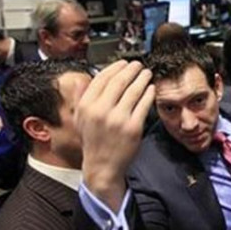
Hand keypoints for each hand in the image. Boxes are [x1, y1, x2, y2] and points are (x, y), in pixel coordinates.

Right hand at [75, 60, 154, 210]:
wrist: (103, 165)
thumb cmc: (93, 141)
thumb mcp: (80, 118)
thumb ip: (80, 98)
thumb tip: (81, 80)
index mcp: (86, 106)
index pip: (102, 78)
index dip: (115, 67)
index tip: (123, 63)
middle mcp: (101, 111)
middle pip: (119, 81)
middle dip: (131, 69)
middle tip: (138, 65)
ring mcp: (118, 119)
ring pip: (133, 90)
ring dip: (142, 78)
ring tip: (146, 74)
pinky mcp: (133, 127)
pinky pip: (144, 104)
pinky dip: (148, 93)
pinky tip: (150, 89)